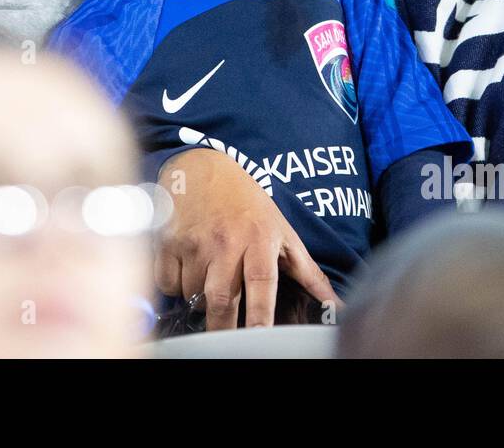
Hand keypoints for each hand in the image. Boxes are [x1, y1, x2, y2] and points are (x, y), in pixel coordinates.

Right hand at [154, 148, 337, 330]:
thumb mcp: (283, 231)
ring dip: (199, 300)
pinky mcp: (167, 242)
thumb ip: (308, 272)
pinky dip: (176, 288)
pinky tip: (188, 270)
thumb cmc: (247, 203)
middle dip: (223, 326)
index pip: (261, 284)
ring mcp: (194, 242)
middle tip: (226, 338)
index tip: (259, 337)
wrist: (202, 165)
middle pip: (221, 299)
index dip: (260, 315)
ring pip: (193, 294)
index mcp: (259, 239)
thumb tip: (337, 305)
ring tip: (209, 282)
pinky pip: (168, 284)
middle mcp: (226, 241)